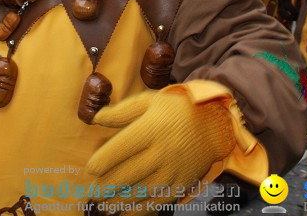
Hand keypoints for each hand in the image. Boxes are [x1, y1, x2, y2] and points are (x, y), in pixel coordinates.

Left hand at [86, 84, 235, 213]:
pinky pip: (159, 201)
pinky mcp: (182, 183)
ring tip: (104, 205)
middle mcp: (163, 151)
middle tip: (93, 192)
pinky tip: (126, 212)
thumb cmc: (177, 110)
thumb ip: (121, 111)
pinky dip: (142, 209)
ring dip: (121, 201)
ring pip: (142, 191)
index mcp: (152, 128)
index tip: (91, 169)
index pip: (123, 147)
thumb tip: (95, 118)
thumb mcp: (150, 101)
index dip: (104, 161)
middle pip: (130, 173)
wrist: (215, 124)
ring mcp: (174, 170)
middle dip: (108, 186)